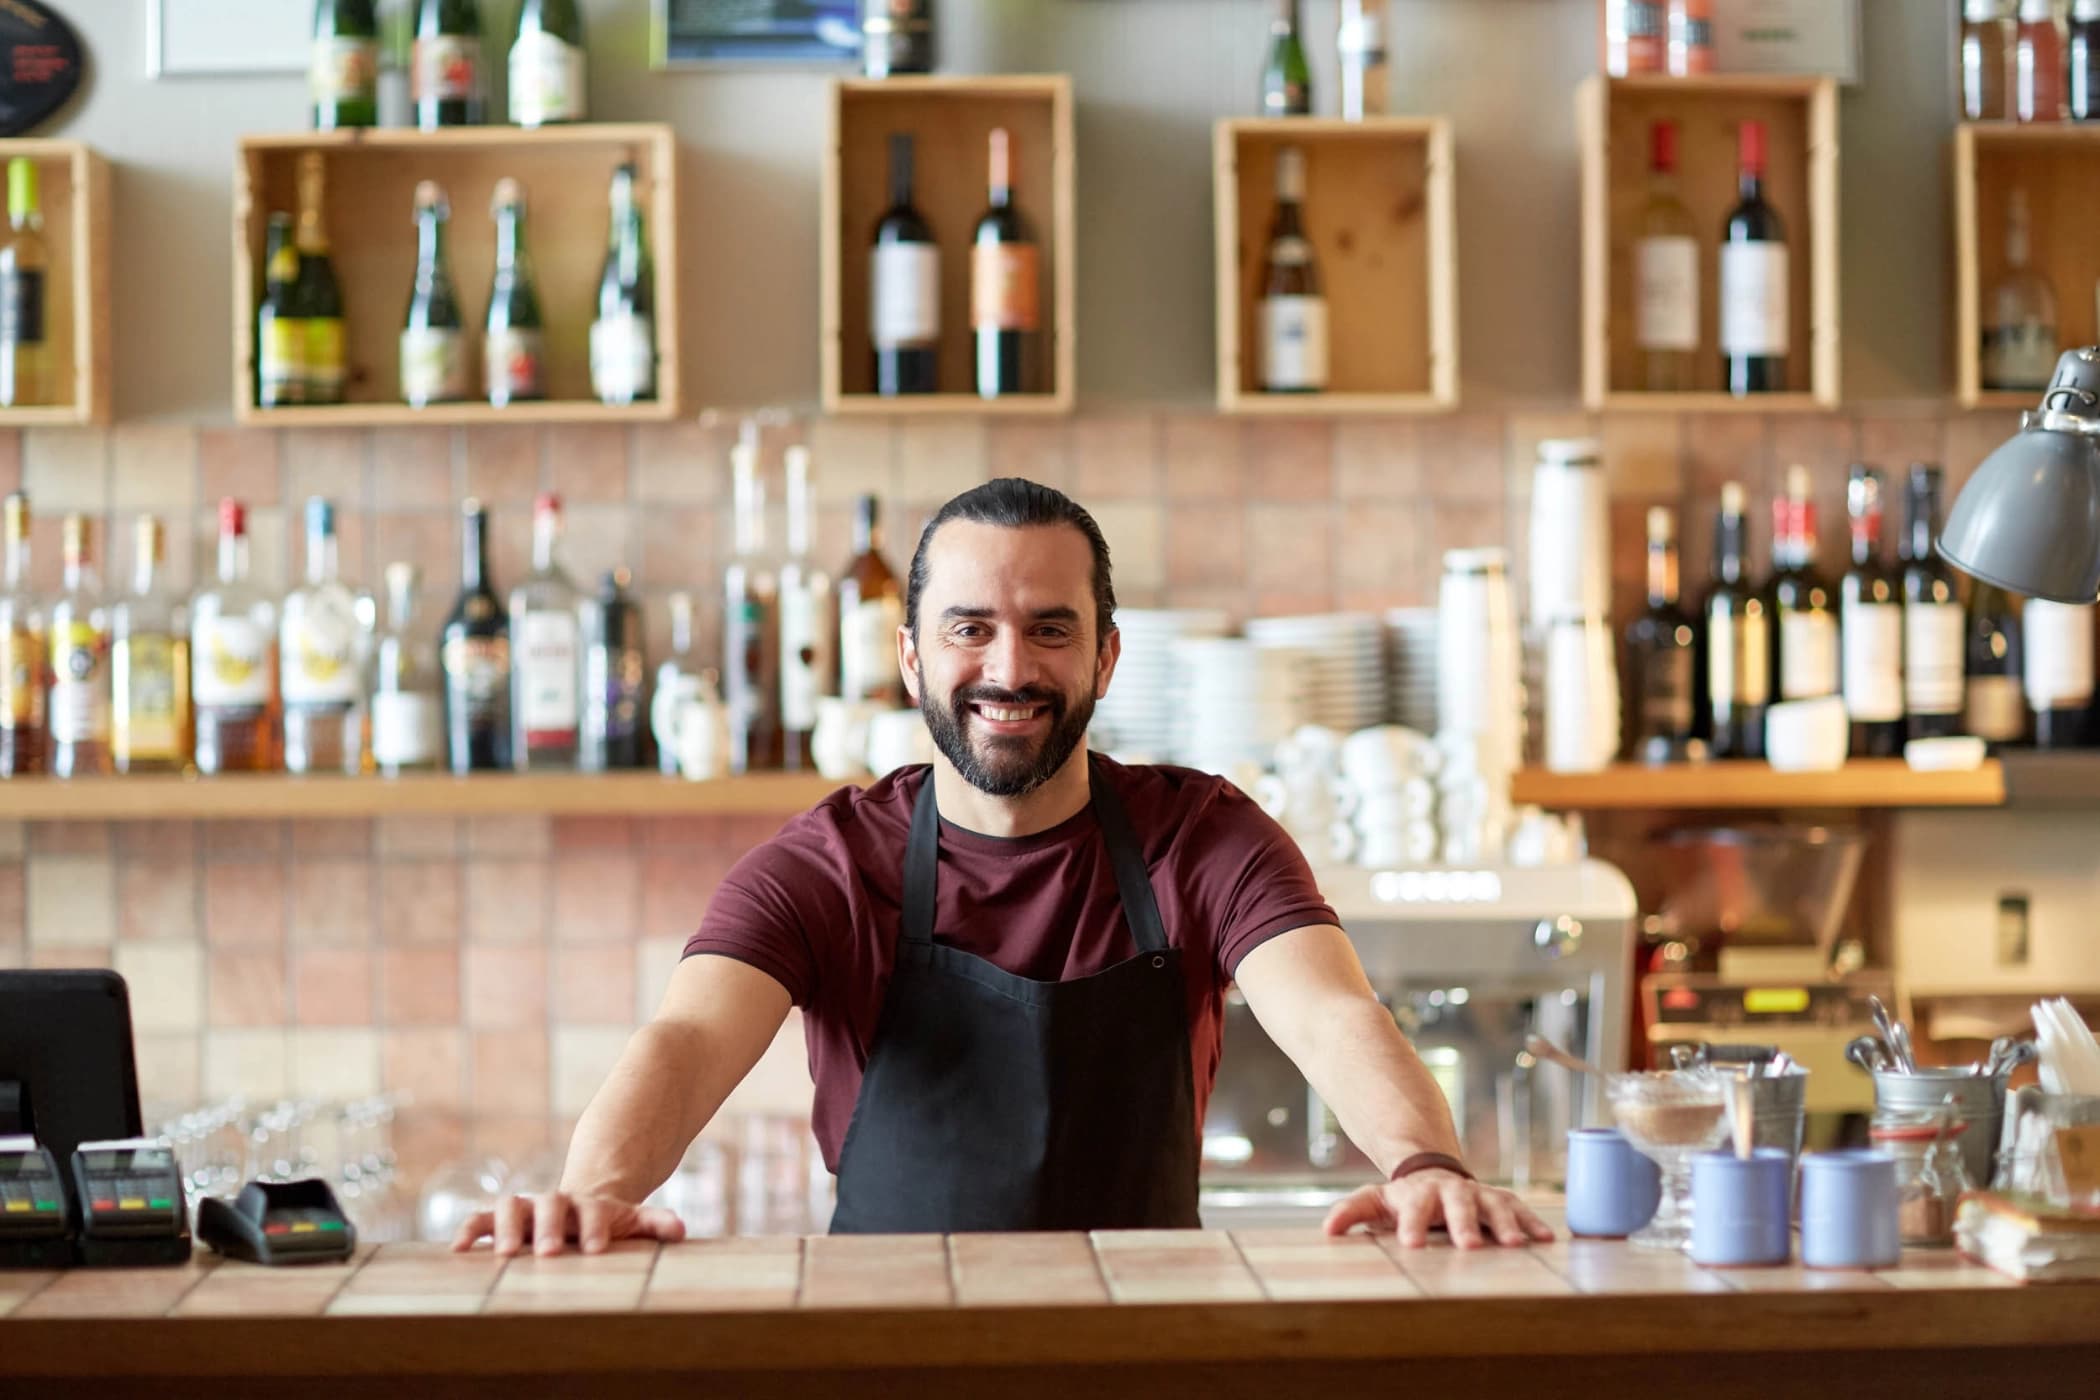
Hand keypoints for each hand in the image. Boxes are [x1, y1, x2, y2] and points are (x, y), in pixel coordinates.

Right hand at [451, 1191, 687, 1257]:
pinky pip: (481, 1218)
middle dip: (549, 1227)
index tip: (597, 1249)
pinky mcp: (502, 1220)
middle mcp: (557, 1203)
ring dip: (505, 1227)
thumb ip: (655, 1223)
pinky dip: (469, 1228)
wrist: (579, 1209)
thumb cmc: (609, 1224)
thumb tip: (681, 1231)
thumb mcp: (634, 1222)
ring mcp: (528, 1208)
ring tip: (503, 1255)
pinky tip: (458, 1248)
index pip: (595, 1211)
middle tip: (549, 1253)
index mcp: (591, 1206)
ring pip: (512, 1206)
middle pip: (552, 1205)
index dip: (596, 1227)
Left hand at [1322, 1170, 1554, 1248]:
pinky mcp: (1500, 1200)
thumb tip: (1328, 1230)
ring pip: (1493, 1206)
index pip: (1413, 1207)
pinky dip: (1532, 1223)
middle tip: (1469, 1246)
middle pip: (1457, 1205)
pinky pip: (1518, 1209)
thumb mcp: (1377, 1201)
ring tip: (1512, 1244)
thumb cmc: (1404, 1198)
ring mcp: (1478, 1194)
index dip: (1412, 1224)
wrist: (1433, 1172)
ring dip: (1504, 1224)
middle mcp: (1451, 1191)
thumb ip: (1353, 1211)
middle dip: (1463, 1224)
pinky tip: (1545, 1240)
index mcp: (1419, 1193)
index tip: (1411, 1244)